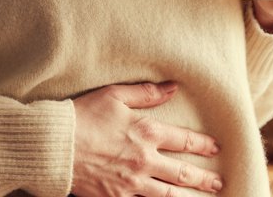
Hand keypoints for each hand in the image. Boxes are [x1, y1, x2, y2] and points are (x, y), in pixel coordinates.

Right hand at [71, 81, 222, 195]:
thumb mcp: (114, 95)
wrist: (53, 147)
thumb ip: (146, 93)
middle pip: (183, 173)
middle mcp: (144, 160)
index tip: (216, 148)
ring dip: (188, 196)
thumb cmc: (82, 116)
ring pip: (168, 194)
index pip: (185, 140)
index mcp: (146, 132)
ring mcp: (131, 183)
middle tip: (218, 183)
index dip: (203, 144)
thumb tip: (173, 87)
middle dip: (204, 179)